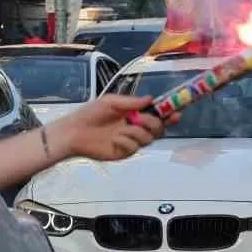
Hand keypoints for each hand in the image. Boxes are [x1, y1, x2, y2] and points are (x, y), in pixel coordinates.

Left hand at [46, 94, 170, 161]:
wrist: (75, 132)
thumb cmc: (91, 113)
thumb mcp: (111, 102)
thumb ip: (131, 102)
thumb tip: (150, 99)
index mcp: (135, 114)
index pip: (157, 115)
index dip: (169, 114)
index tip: (176, 113)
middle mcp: (136, 127)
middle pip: (159, 128)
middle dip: (155, 123)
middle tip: (141, 119)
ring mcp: (131, 141)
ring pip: (149, 138)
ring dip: (138, 131)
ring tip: (123, 128)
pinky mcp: (125, 152)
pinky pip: (134, 147)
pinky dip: (127, 141)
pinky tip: (115, 138)